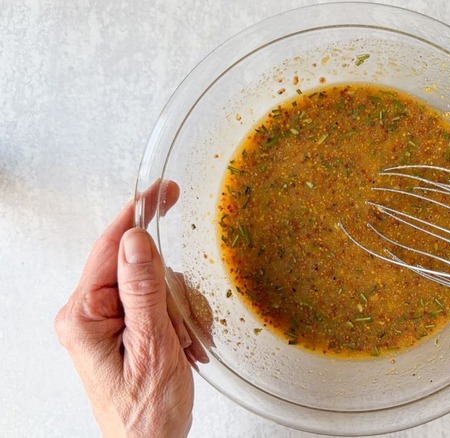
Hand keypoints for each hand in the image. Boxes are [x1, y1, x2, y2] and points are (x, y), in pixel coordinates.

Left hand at [55, 182, 193, 437]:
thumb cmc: (145, 413)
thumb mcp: (153, 348)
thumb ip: (143, 291)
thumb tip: (135, 238)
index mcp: (84, 315)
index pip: (110, 247)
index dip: (138, 214)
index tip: (163, 191)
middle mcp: (87, 314)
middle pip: (137, 266)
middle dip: (171, 291)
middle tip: (183, 324)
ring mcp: (104, 321)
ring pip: (153, 284)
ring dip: (178, 311)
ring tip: (184, 345)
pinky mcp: (122, 328)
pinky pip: (156, 303)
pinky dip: (178, 321)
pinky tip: (182, 346)